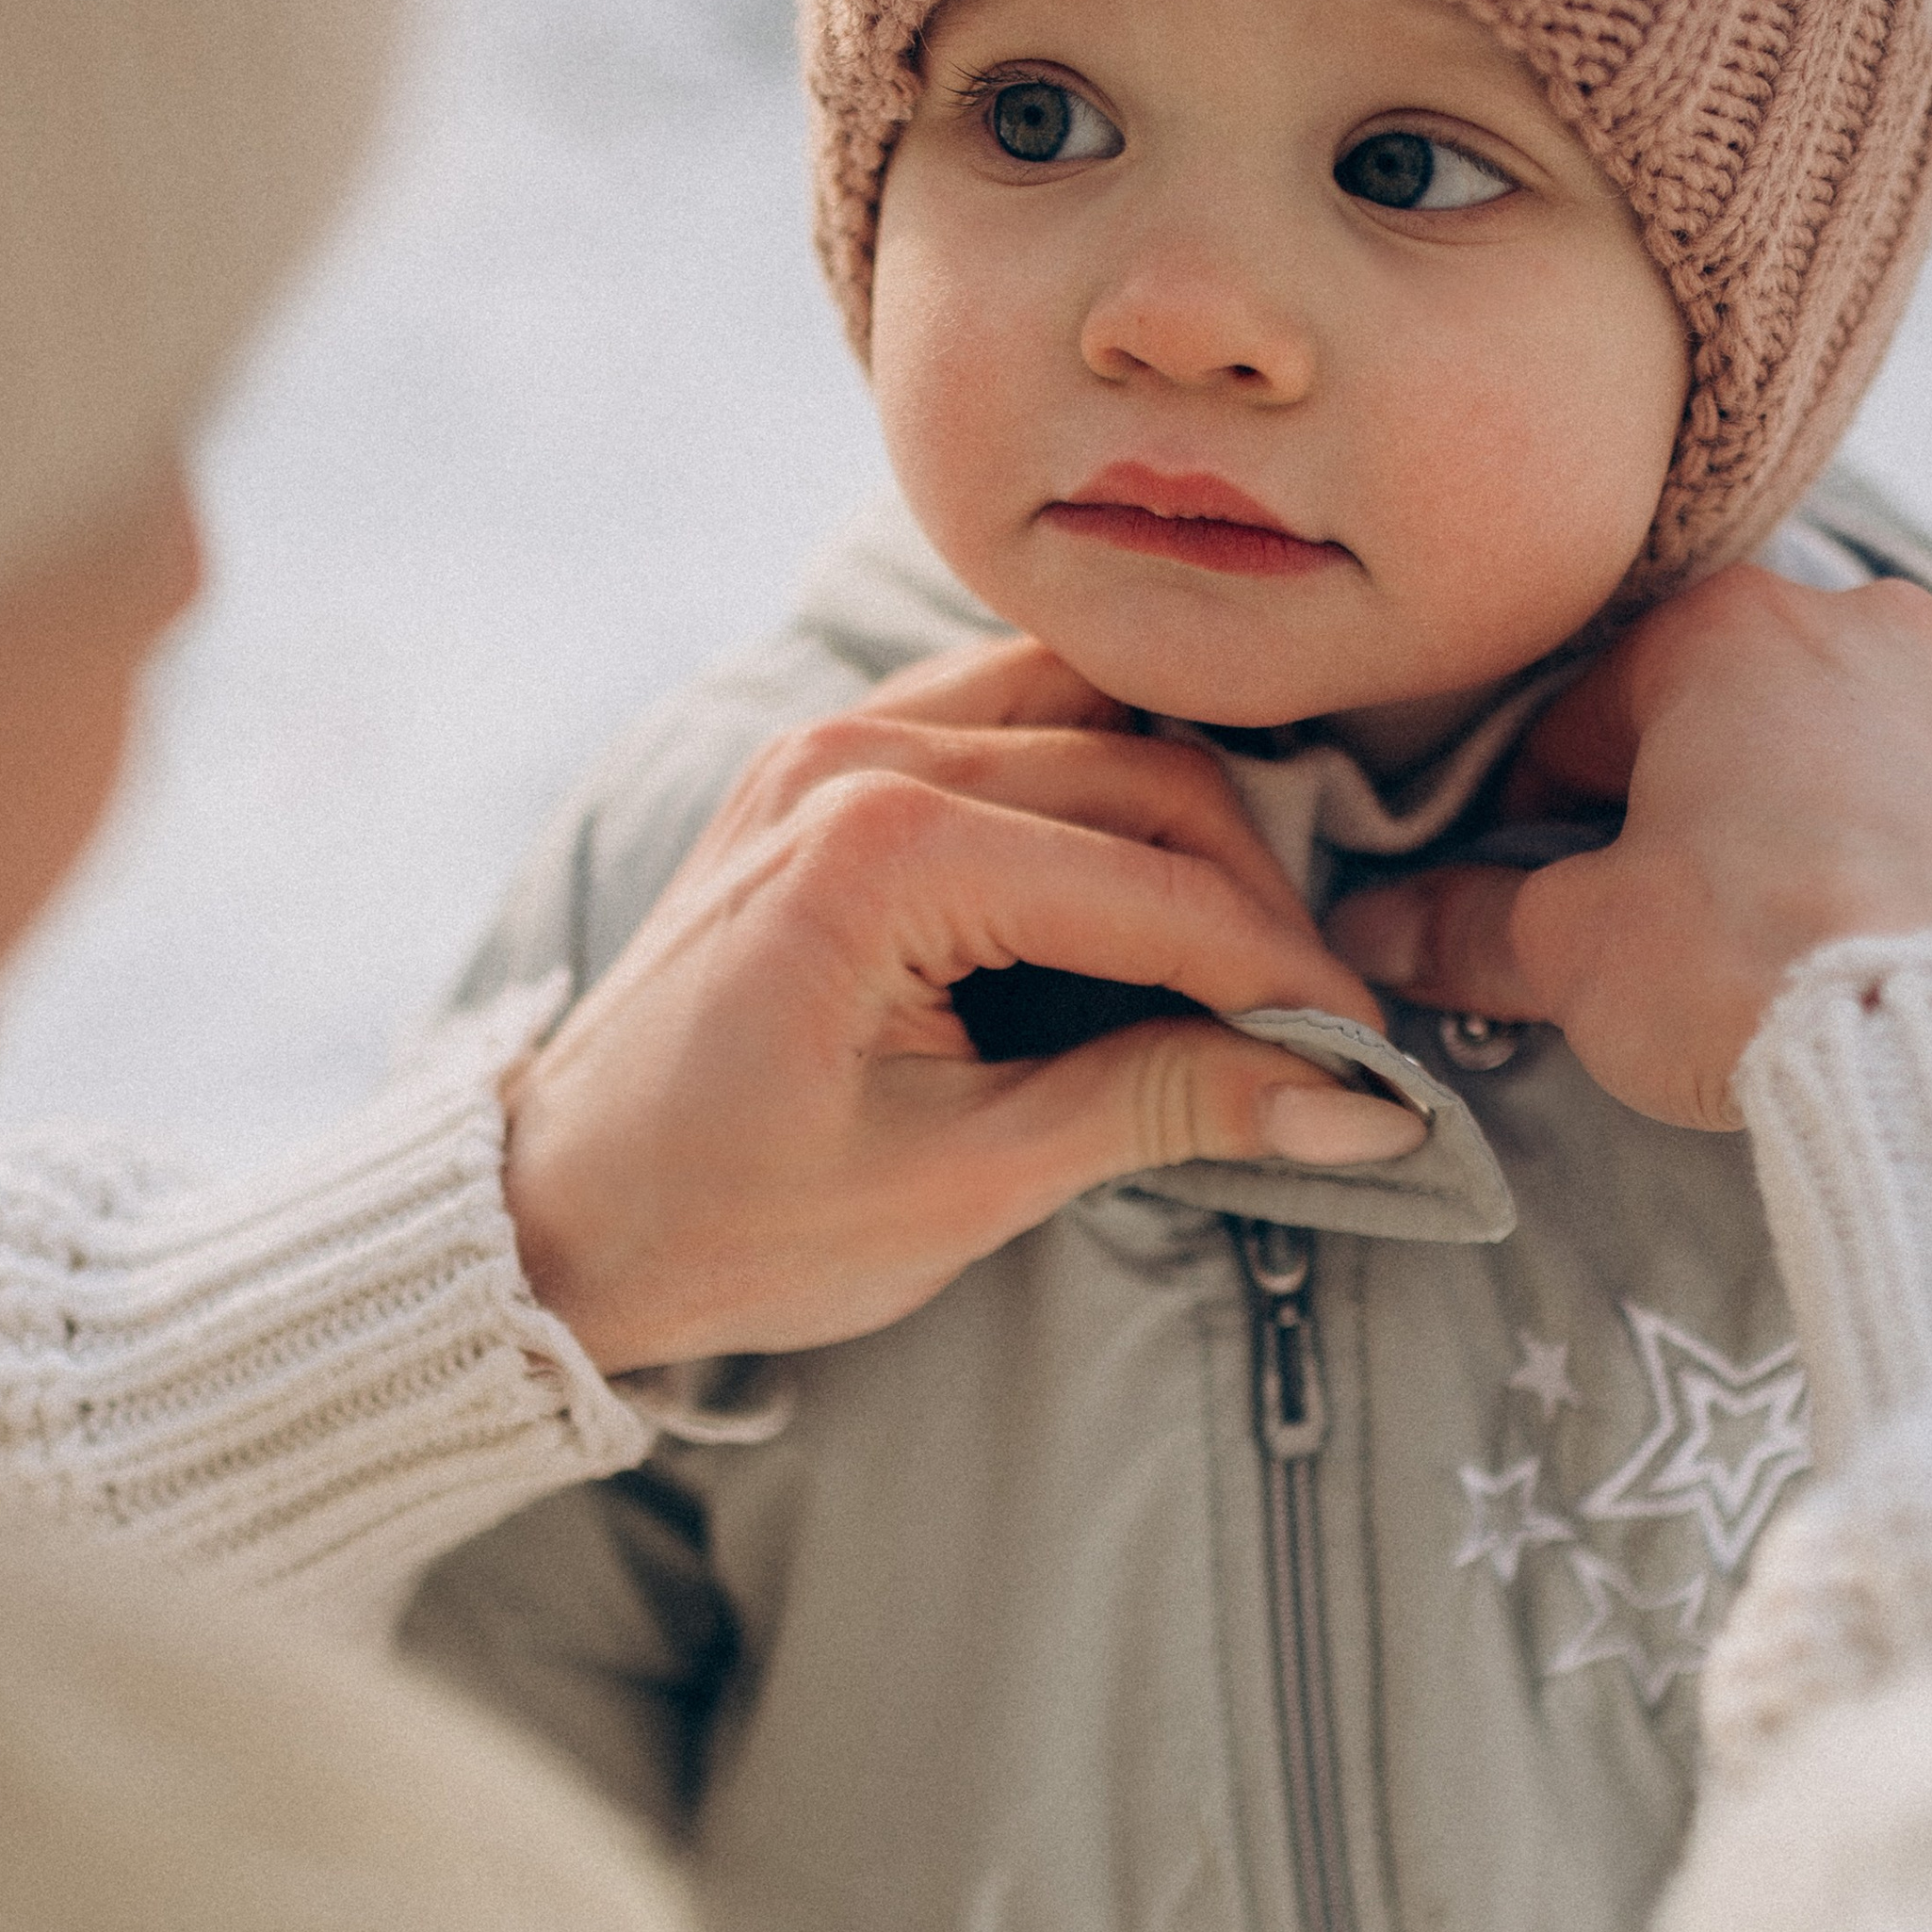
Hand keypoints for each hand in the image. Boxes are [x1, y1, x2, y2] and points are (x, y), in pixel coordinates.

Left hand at [503, 637, 1418, 1368]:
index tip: (1372, 1061)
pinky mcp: (828, 757)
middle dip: (1254, 901)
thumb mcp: (963, 1184)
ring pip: (1089, 711)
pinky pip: (1009, 714)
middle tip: (1322, 1026)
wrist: (558, 1210)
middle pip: (1143, 775)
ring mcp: (833, 739)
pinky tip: (1141, 887)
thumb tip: (1356, 1107)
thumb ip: (1161, 1108)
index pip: (1153, 886)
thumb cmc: (729, 1220)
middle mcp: (855, 755)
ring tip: (1245, 955)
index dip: (1284, 977)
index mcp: (878, 853)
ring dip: (1184, 820)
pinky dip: (1097, 782)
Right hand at [1329, 566, 1931, 1132]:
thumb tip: (1380, 927)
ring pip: (1844, 749)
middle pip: (1725, 714)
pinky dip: (1899, 854)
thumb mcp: (1575, 950)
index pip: (1583, 711)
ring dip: (1798, 816)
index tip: (1525, 880)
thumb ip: (1471, 925)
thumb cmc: (1759, 967)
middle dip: (1679, 801)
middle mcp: (1866, 633)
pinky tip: (1868, 936)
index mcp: (1729, 630)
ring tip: (1766, 931)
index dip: (1531, 805)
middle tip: (1647, 913)